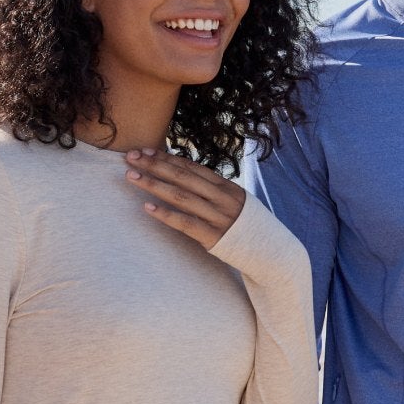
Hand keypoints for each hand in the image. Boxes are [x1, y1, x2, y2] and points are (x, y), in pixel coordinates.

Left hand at [123, 148, 244, 250]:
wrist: (271, 253)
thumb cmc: (247, 227)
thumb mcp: (235, 202)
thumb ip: (213, 190)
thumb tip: (186, 177)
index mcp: (227, 187)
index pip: (192, 167)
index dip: (168, 158)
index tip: (146, 151)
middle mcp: (222, 198)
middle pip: (182, 177)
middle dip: (155, 165)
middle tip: (131, 157)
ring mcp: (218, 217)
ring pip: (181, 196)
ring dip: (154, 184)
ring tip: (132, 177)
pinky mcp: (213, 237)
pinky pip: (185, 223)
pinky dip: (166, 215)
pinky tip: (147, 208)